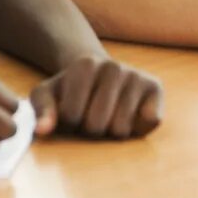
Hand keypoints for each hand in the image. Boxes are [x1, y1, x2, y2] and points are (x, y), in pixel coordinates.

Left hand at [29, 53, 161, 139]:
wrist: (101, 76)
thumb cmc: (70, 91)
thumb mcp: (47, 96)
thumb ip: (41, 112)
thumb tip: (42, 131)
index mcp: (84, 65)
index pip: (71, 116)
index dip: (69, 123)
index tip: (73, 111)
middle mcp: (113, 66)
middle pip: (96, 125)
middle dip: (91, 130)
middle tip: (92, 116)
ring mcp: (136, 75)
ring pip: (121, 129)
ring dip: (113, 132)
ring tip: (109, 115)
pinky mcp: (155, 87)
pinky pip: (149, 122)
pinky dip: (139, 127)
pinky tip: (131, 114)